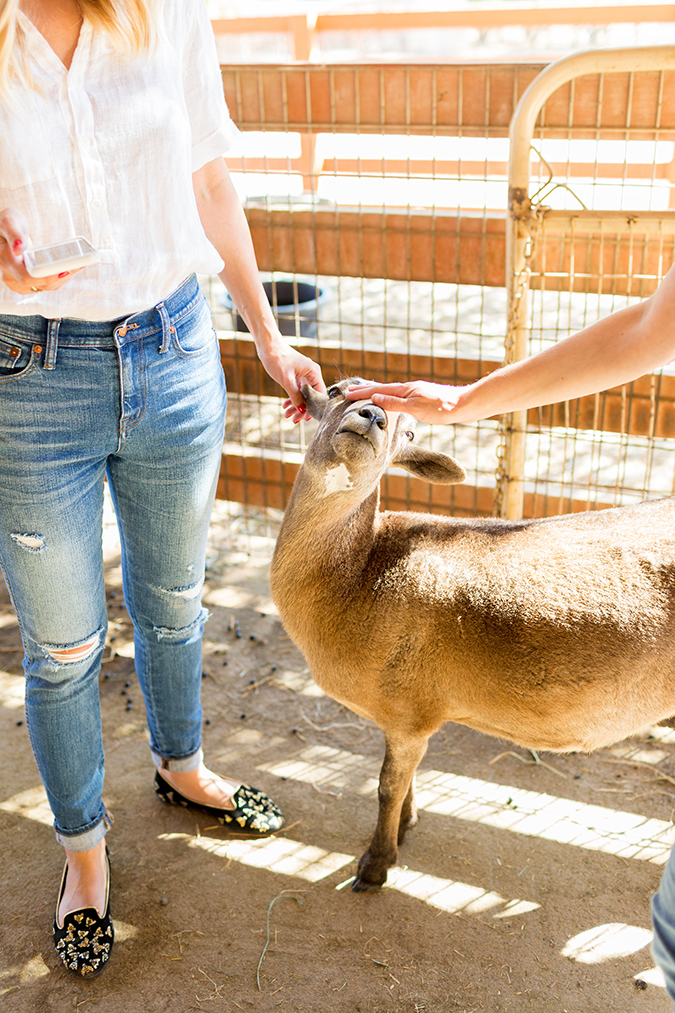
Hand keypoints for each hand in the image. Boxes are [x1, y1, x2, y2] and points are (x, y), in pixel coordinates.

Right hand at [0, 208, 81, 293]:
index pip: (27, 276)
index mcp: (5, 260)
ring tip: (79, 264)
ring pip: (45, 286)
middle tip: (79, 264)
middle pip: (39, 284)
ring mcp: (18, 282)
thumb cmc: (6, 224)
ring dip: (62, 277)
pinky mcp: (27, 284)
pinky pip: (46, 285)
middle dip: (60, 275)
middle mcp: (10, 275)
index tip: (65, 270)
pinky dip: (59, 277)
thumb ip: (14, 233)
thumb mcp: (9, 221)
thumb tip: (19, 248)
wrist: (4, 232)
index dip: (47, 276)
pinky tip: (70, 267)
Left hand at [256, 341, 324, 422]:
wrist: (267, 346)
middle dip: (303, 409)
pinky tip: (285, 406)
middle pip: (311, 396)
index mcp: (313, 372)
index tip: (307, 418)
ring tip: (287, 416)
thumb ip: (295, 395)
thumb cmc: (277, 359)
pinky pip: (297, 391)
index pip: (320, 394)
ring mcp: (303, 375)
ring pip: (303, 395)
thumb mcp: (286, 380)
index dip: (314, 407)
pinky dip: (291, 398)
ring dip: (296, 406)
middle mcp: (311, 374)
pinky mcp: (296, 376)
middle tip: (294, 420)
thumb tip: (302, 410)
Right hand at [345, 379, 465, 423]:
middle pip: (382, 388)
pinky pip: (399, 396)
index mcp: (405, 389)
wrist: (466, 405)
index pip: (378, 390)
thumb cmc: (442, 408)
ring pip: (391, 391)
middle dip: (365, 390)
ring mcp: (416, 392)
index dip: (362, 393)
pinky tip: (391, 401)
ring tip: (365, 393)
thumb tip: (375, 398)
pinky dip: (388, 396)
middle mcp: (409, 388)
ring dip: (376, 392)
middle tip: (349, 391)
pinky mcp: (423, 399)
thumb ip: (394, 403)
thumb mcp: (415, 407)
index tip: (347, 394)